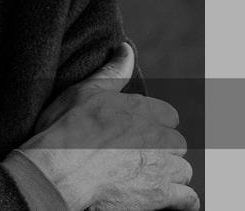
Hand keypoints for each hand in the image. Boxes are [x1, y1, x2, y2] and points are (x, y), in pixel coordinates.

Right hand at [18, 43, 197, 209]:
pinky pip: (189, 198)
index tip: (138, 133)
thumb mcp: (82, 92)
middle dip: (163, 151)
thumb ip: (112, 72)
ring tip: (146, 179)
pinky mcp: (160, 194)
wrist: (56, 171)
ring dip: (170, 175)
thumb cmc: (63, 130)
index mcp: (140, 109)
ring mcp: (161, 166)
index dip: (155, 125)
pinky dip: (181, 200)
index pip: (169, 116)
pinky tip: (168, 199)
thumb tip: (127, 48)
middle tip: (138, 158)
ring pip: (183, 170)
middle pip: (177, 144)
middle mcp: (156, 136)